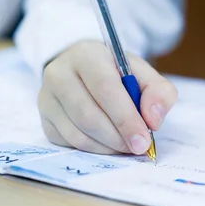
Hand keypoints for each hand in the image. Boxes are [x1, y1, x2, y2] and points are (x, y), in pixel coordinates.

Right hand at [38, 40, 176, 154]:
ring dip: (108, 146)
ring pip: (78, 134)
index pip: (104, 88)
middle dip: (118, 137)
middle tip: (139, 146)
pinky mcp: (45, 120)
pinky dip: (96, 150)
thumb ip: (159, 92)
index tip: (144, 140)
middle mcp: (59, 74)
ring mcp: (46, 98)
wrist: (83, 69)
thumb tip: (153, 120)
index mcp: (86, 55)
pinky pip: (71, 143)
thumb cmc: (116, 72)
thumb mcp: (143, 73)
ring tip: (127, 144)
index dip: (125, 118)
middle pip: (88, 115)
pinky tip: (110, 143)